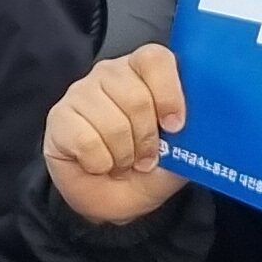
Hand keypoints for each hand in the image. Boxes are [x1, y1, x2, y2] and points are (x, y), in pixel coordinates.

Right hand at [41, 49, 189, 227]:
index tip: (175, 126)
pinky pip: (87, 140)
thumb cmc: (143, 173)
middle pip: (137, 96)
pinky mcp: (59, 117)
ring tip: (121, 161)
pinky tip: (97, 163)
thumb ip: (191, 141)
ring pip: (113, 122)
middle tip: (145, 158)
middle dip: (146, 139)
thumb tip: (202, 130)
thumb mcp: (177, 160)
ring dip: (123, 155)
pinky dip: (99, 162)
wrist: (107, 203)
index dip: (168, 91)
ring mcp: (80, 92)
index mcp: (143, 74)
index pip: (154, 59)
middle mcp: (110, 74)